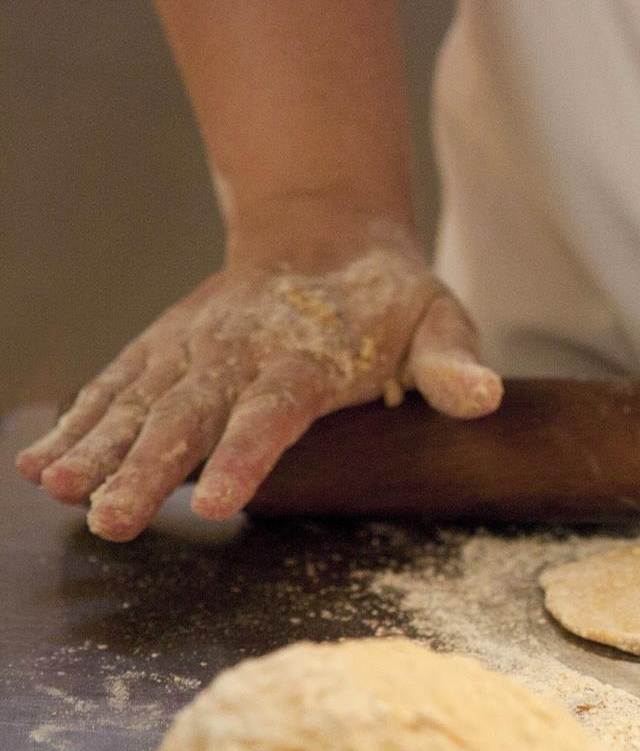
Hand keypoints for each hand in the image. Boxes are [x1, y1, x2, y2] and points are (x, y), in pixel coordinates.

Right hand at [15, 217, 500, 540]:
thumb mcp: (440, 318)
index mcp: (305, 358)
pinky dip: (76, 424)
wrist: (324, 230)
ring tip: (56, 493)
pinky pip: (113, 389)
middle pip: (187, 418)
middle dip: (145, 470)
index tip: (215, 501)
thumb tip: (484, 397)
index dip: (245, 456)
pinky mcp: (163, 352)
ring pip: (137, 405)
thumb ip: (453, 362)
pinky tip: (39, 466)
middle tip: (111, 519)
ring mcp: (191, 352)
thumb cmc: (390, 297)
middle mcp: (236, 354)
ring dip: (95, 450)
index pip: (272, 413)